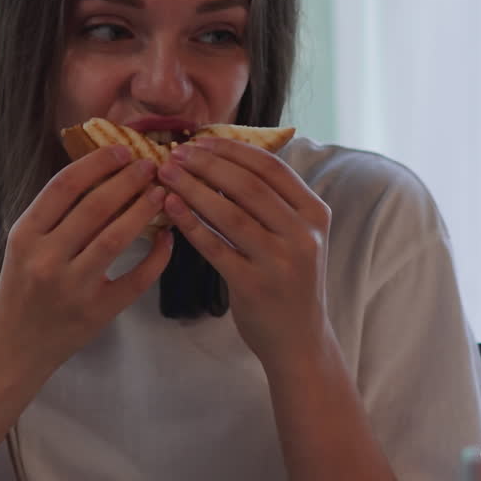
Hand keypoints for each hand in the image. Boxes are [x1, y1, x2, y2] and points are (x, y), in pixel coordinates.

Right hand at [0, 146, 172, 375]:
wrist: (14, 346)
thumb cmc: (22, 286)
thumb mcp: (24, 245)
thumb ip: (54, 214)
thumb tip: (100, 171)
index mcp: (25, 235)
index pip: (64, 186)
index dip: (97, 163)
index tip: (121, 150)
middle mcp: (47, 259)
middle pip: (96, 207)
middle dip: (128, 180)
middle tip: (150, 165)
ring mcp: (73, 287)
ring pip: (117, 238)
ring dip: (144, 210)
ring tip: (160, 193)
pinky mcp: (97, 312)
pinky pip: (136, 279)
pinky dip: (157, 257)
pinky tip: (167, 238)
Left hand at [157, 138, 330, 371]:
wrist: (300, 340)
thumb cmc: (289, 279)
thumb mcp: (296, 235)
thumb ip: (272, 201)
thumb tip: (221, 157)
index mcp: (315, 213)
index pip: (271, 168)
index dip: (232, 149)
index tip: (200, 140)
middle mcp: (302, 235)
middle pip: (247, 186)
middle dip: (206, 164)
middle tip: (175, 153)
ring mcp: (280, 262)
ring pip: (229, 213)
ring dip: (192, 188)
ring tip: (165, 174)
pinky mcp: (254, 286)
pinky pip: (214, 246)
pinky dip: (190, 223)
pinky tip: (170, 206)